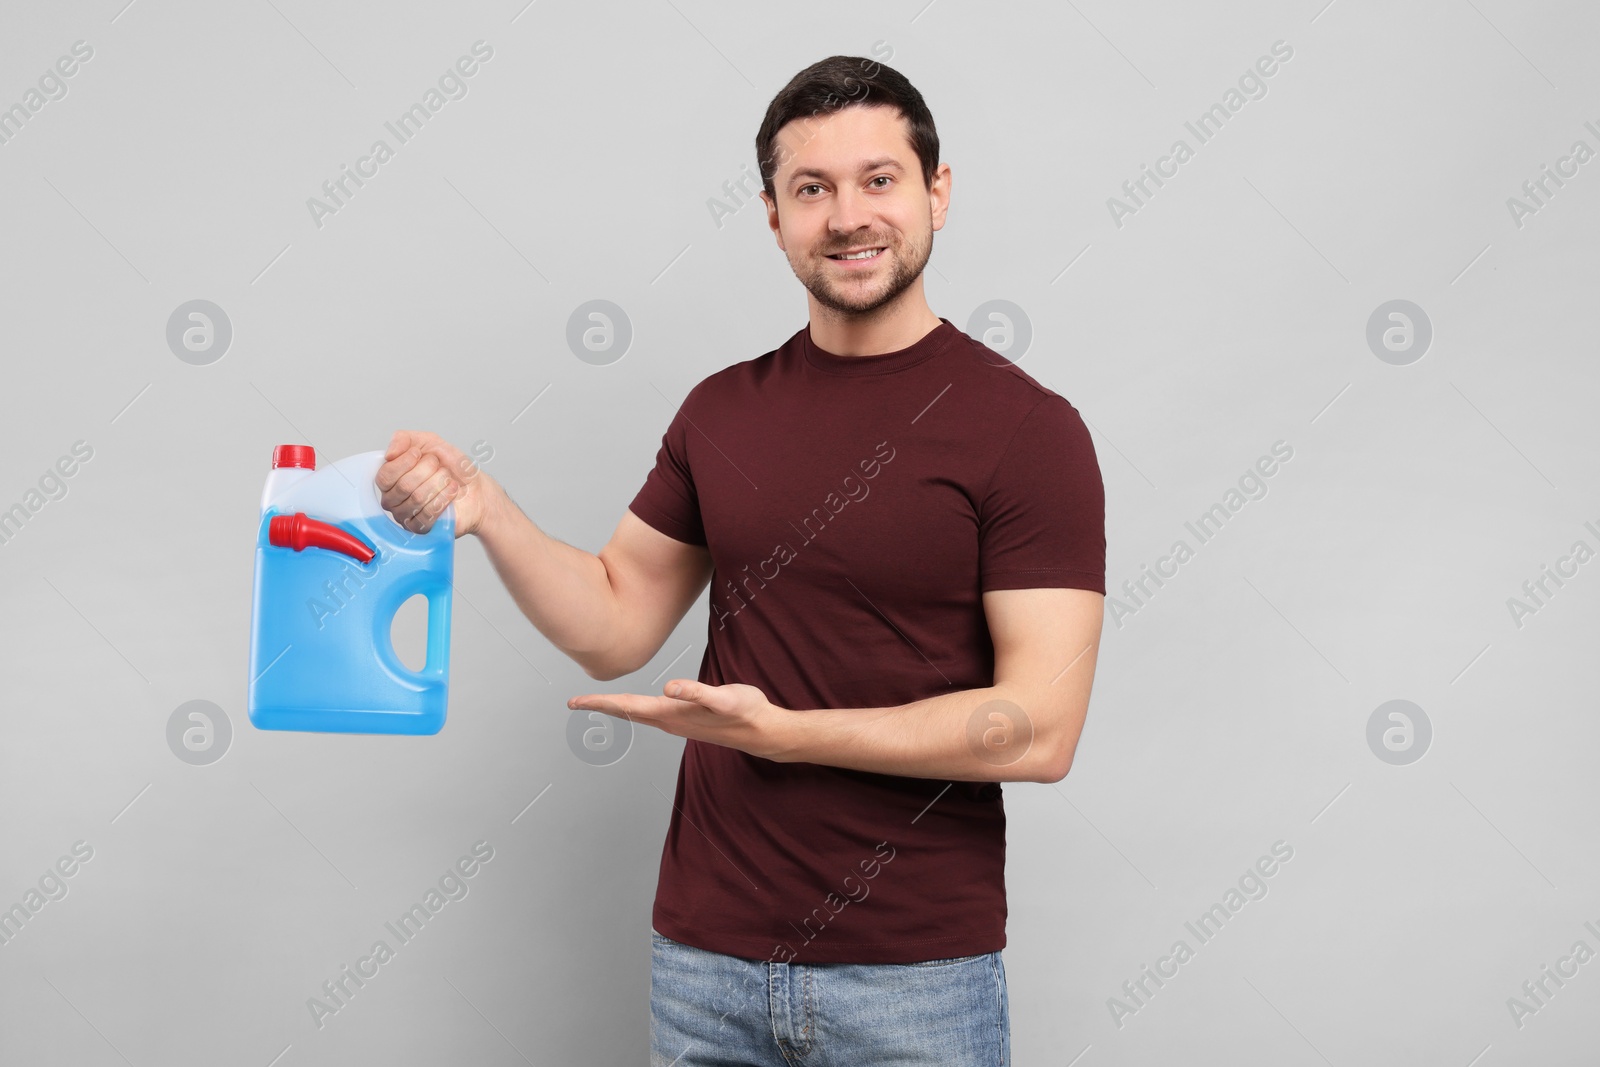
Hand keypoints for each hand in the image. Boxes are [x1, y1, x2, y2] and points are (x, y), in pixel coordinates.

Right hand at [377, 430, 496, 537]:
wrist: (476, 486)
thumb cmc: (451, 466)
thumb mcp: (429, 442)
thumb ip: (404, 439)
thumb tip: (388, 453)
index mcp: (390, 478)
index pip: (384, 475)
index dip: (404, 462)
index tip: (421, 454)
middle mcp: (393, 498)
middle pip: (403, 486)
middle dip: (428, 471)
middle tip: (440, 467)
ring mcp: (405, 515)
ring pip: (417, 499)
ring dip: (439, 483)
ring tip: (448, 478)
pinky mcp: (421, 528)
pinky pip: (428, 514)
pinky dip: (444, 498)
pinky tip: (451, 491)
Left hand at [567, 680, 791, 760]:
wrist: (761, 732)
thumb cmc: (745, 712)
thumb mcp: (724, 699)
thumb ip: (697, 693)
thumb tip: (669, 688)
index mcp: (671, 713)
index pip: (627, 706)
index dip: (600, 703)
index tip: (575, 702)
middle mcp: (668, 720)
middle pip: (626, 712)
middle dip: (600, 706)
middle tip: (574, 703)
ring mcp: (676, 722)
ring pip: (637, 715)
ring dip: (616, 709)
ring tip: (598, 703)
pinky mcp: (685, 719)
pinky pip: (652, 714)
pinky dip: (635, 709)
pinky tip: (635, 706)